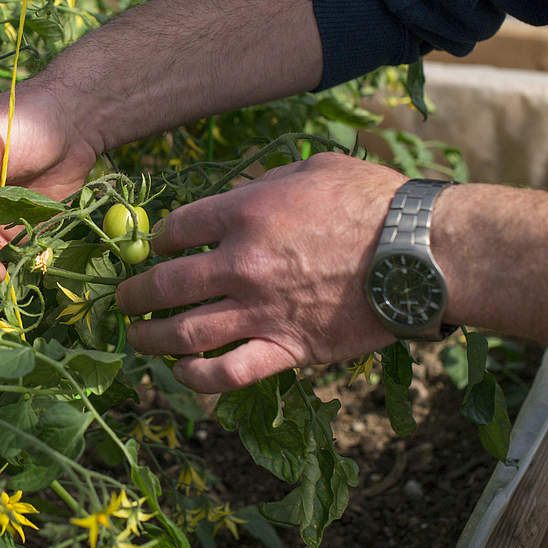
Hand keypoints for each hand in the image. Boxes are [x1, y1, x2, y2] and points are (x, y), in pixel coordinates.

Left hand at [116, 152, 403, 392]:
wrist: (423, 253)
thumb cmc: (374, 202)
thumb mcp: (312, 170)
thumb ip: (262, 184)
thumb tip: (232, 196)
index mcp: (244, 213)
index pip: (175, 229)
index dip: (157, 239)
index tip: (156, 248)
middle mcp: (241, 263)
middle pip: (166, 283)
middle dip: (134, 292)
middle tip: (124, 299)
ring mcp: (260, 310)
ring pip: (184, 331)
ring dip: (150, 337)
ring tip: (136, 337)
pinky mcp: (287, 349)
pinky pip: (228, 372)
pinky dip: (197, 377)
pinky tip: (183, 372)